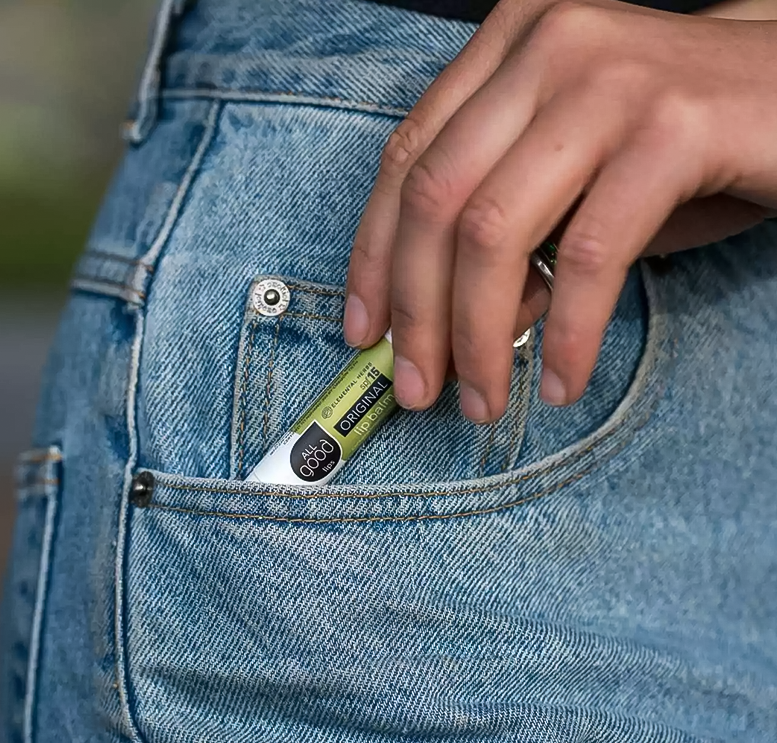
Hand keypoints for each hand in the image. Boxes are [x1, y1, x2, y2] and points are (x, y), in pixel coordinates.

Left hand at [343, 0, 776, 420]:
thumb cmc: (672, 146)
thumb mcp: (567, 180)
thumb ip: (506, 236)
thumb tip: (450, 325)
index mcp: (506, 49)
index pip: (407, 163)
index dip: (374, 259)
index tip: (364, 335)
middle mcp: (545, 48)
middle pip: (436, 201)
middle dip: (416, 314)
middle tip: (418, 389)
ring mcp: (606, 80)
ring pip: (494, 232)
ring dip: (478, 337)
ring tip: (484, 400)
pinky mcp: (672, 127)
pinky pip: (589, 255)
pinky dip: (570, 334)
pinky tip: (564, 381)